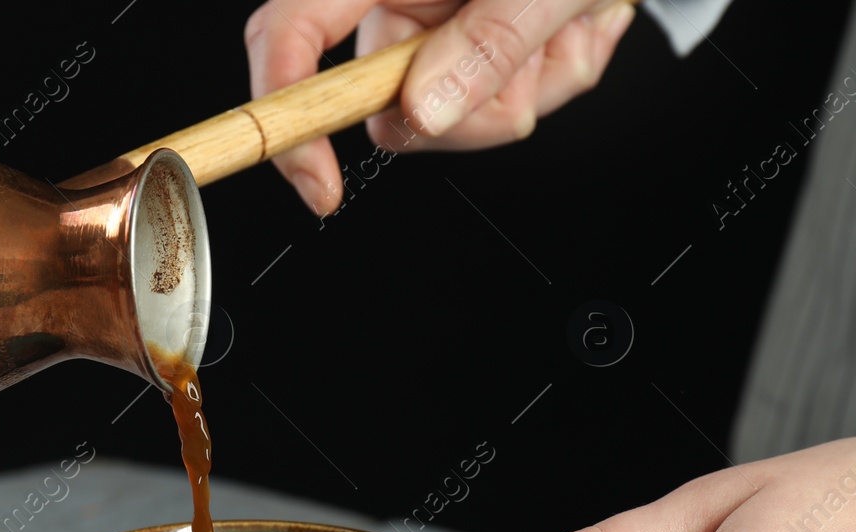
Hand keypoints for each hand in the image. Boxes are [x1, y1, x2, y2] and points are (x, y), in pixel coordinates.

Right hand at [244, 0, 635, 213]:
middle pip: (391, 110)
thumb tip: (420, 115)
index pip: (289, 32)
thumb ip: (485, 43)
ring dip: (529, 87)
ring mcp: (437, 29)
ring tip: (568, 25)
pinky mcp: (474, 51)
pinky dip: (547, 80)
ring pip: (456, 120)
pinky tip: (570, 32)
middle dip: (476, 111)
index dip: (286, 109)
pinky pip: (500, 107)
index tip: (320, 181)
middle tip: (541, 52)